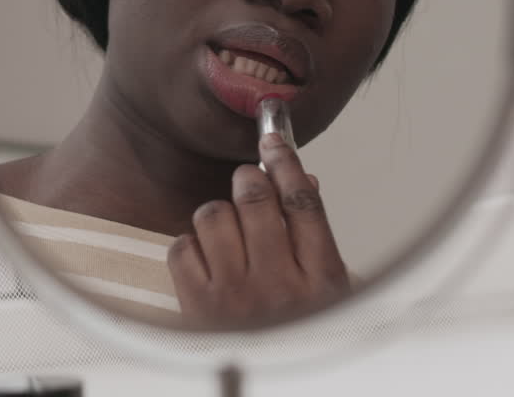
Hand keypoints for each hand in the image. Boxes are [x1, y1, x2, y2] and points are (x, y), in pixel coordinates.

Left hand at [166, 133, 350, 328]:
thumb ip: (316, 240)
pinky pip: (181, 246)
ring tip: (228, 231)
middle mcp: (279, 287)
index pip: (304, 203)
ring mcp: (234, 297)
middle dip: (249, 178)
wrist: (268, 387)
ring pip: (214, 215)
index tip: (274, 140)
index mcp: (322, 283)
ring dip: (219, 213)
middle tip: (248, 180)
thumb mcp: (331, 295)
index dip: (287, 162)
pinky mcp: (195, 307)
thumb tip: (303, 181)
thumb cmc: (300, 339)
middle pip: (257, 200)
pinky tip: (206, 259)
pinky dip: (190, 243)